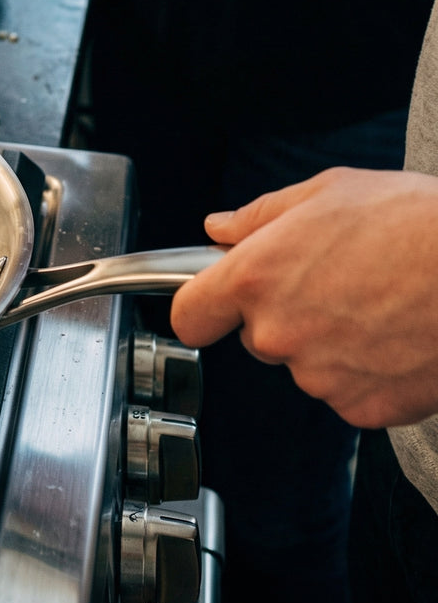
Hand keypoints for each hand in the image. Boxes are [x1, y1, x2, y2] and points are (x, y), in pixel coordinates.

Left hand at [171, 168, 437, 428]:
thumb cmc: (414, 222)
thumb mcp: (327, 192)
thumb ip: (261, 216)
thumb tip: (220, 228)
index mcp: (255, 277)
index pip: (189, 315)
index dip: (201, 307)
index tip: (213, 304)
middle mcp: (278, 333)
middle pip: (255, 336)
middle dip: (284, 313)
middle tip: (335, 281)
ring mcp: (321, 376)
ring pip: (306, 364)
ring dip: (329, 343)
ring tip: (378, 303)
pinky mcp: (366, 409)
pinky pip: (348, 393)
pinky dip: (367, 373)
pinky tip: (398, 335)